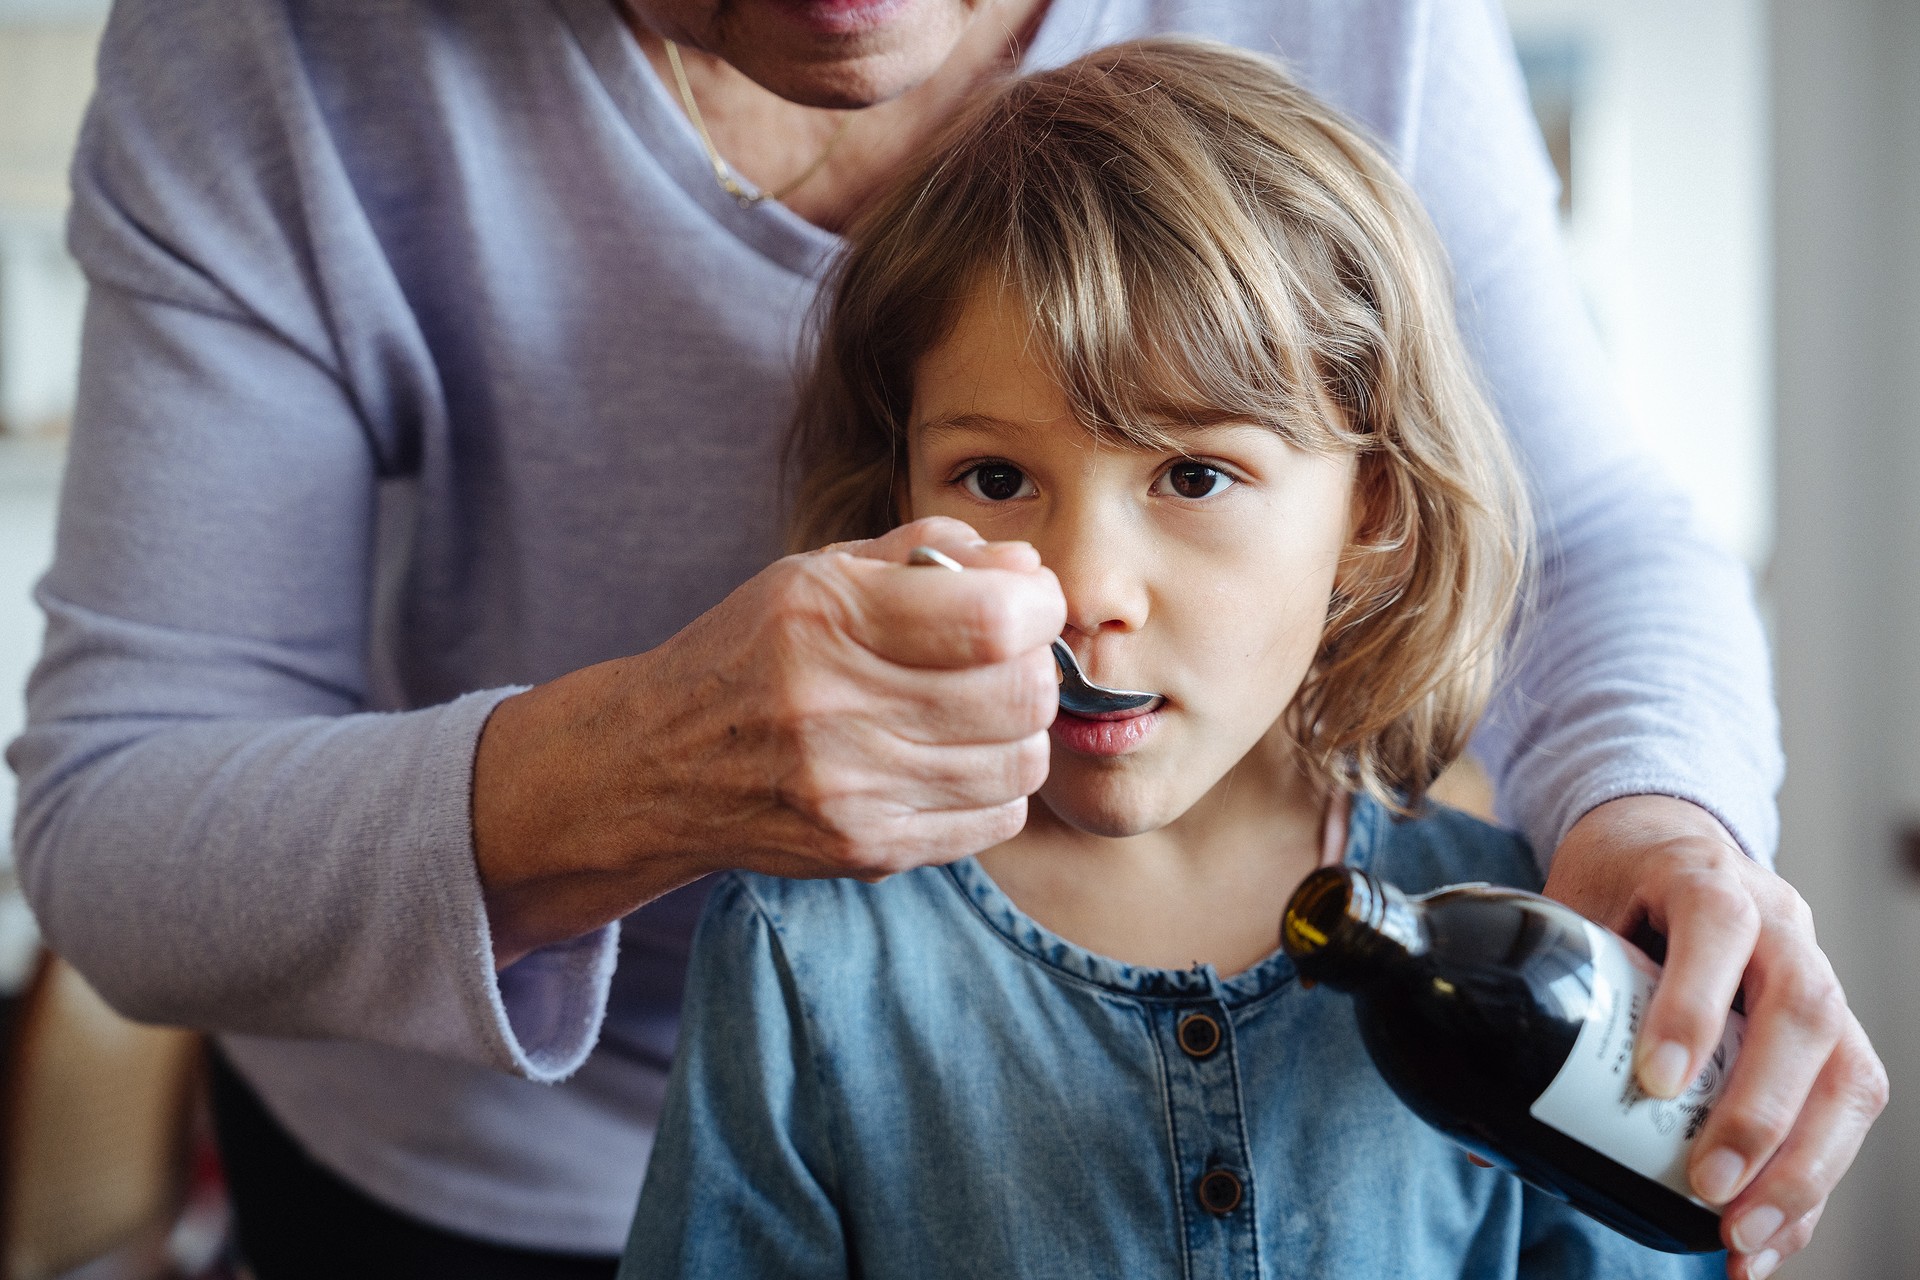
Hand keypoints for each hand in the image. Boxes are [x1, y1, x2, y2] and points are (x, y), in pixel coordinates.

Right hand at [473, 517, 1065, 965]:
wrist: (658, 762)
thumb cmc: (754, 650)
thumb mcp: (820, 572)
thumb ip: (929, 551)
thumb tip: (1026, 570)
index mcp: (825, 616)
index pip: (995, 621)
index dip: (1037, 606)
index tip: (1026, 602)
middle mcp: (834, 707)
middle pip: (1021, 696)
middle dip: (1035, 666)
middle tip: (1007, 657)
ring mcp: (851, 791)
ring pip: (1021, 763)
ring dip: (1020, 730)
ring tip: (979, 710)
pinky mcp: (866, 850)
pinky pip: (995, 820)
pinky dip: (996, 786)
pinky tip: (954, 760)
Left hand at [1543, 795, 1887, 1278]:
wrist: (1671, 838)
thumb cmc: (1617, 879)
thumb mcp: (1570, 904)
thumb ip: (1537, 991)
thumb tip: (1481, 1130)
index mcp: (1703, 877)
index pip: (1715, 926)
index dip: (1693, 1004)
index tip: (1654, 1082)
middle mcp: (1780, 925)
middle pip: (1802, 1013)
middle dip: (1759, 1113)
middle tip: (1705, 1187)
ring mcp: (1818, 974)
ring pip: (1846, 1070)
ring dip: (1802, 1166)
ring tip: (1744, 1237)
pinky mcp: (1836, 1028)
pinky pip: (1848, 1105)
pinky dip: (1813, 1179)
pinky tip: (1774, 1238)